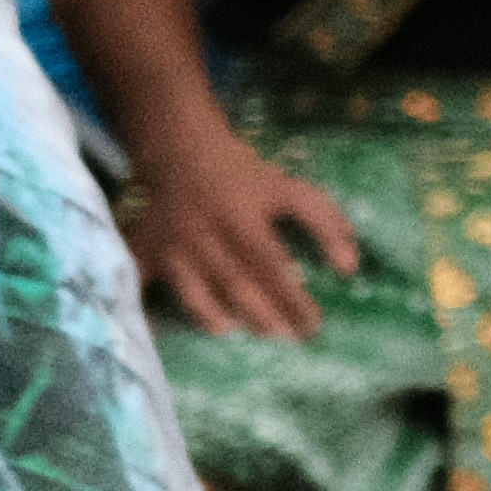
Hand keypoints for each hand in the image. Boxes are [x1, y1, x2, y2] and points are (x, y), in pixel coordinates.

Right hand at [129, 125, 356, 341]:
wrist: (183, 153)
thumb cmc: (246, 179)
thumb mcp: (292, 190)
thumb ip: (327, 223)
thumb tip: (350, 268)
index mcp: (244, 218)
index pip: (274, 265)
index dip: (294, 298)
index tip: (314, 325)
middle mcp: (207, 235)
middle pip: (237, 284)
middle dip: (264, 315)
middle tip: (286, 338)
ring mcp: (172, 246)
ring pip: (193, 291)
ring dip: (215, 316)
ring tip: (238, 332)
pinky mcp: (145, 251)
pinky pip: (140, 284)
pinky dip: (143, 310)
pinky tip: (158, 335)